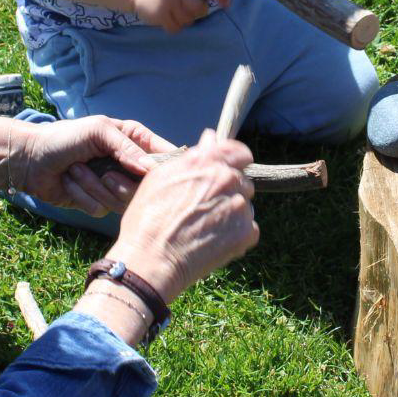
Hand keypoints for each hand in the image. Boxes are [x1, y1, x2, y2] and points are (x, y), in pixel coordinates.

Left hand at [6, 115, 173, 216]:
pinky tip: (69, 182)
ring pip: (122, 201)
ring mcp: (113, 185)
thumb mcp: (98, 132)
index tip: (152, 174)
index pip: (164, 156)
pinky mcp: (97, 202)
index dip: (165, 168)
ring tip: (76, 170)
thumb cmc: (64, 137)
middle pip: (146, 187)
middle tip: (105, 174)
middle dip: (121, 183)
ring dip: (94, 186)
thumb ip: (127, 148)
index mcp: (134, 141)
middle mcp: (127, 165)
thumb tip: (151, 170)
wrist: (30, 159)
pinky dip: (82, 195)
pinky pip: (100, 209)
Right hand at [103, 130, 256, 301]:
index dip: (235, 162)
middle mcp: (227, 178)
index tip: (228, 172)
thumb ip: (194, 155)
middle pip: (242, 181)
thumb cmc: (148, 218)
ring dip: (231, 214)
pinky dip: (235, 235)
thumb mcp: (162, 177)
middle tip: (203, 209)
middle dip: (228, 192)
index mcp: (208, 160)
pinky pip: (249, 228)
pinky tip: (212, 241)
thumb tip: (211, 137)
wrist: (152, 259)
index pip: (240, 152)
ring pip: (244, 205)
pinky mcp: (246, 232)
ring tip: (204, 228)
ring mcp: (240, 206)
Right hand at [129, 0, 229, 32]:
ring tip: (176, 10)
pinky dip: (175, 25)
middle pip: (200, 8)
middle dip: (199, 11)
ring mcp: (168, 2)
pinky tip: (169, 17)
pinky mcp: (159, 14)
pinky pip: (175, 28)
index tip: (226, 3)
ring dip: (185, 18)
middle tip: (191, 8)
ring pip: (188, 20)